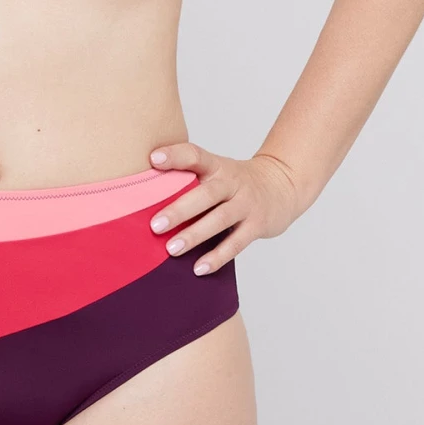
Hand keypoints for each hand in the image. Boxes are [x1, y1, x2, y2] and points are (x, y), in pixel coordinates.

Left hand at [146, 142, 308, 275]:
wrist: (281, 187)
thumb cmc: (234, 183)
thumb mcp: (215, 171)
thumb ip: (187, 178)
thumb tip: (142, 197)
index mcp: (217, 165)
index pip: (195, 155)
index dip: (175, 155)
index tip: (153, 159)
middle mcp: (232, 182)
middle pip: (206, 194)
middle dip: (180, 210)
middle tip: (154, 225)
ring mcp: (247, 204)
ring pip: (220, 220)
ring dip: (195, 235)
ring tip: (172, 249)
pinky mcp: (257, 225)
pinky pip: (236, 243)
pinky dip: (217, 257)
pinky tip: (198, 269)